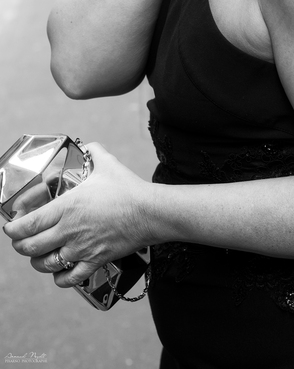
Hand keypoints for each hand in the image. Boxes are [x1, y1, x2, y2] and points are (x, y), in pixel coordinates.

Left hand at [2, 143, 152, 287]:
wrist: (149, 212)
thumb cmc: (127, 189)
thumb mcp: (107, 164)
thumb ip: (94, 152)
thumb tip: (90, 146)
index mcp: (67, 207)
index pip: (28, 224)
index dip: (13, 230)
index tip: (9, 228)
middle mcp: (69, 230)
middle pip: (30, 247)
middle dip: (20, 246)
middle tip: (20, 241)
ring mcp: (81, 248)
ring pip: (45, 264)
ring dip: (37, 262)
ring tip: (37, 256)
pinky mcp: (95, 260)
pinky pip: (69, 278)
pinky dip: (59, 279)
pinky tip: (59, 272)